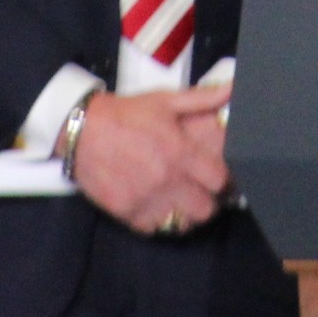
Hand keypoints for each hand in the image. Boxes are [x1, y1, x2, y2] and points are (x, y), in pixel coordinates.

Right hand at [67, 84, 232, 235]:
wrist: (83, 130)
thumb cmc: (128, 114)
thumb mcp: (166, 101)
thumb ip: (202, 99)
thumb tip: (234, 88)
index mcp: (180, 151)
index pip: (219, 181)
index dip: (222, 180)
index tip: (216, 176)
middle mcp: (166, 179)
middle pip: (204, 209)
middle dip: (207, 201)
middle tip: (200, 191)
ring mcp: (145, 198)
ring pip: (181, 223)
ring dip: (183, 212)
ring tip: (179, 199)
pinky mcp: (126, 212)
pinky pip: (153, 228)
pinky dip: (157, 220)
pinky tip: (156, 204)